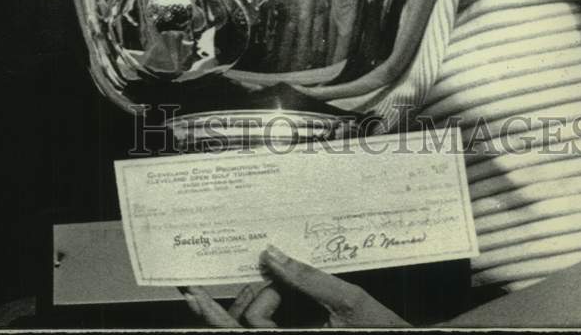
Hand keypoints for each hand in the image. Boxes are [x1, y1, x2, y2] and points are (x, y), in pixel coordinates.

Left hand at [183, 245, 410, 327]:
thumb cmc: (385, 331)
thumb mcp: (349, 301)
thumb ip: (307, 278)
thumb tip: (272, 254)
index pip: (243, 330)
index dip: (218, 309)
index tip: (195, 290)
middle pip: (247, 322)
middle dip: (257, 293)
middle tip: (272, 270)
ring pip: (252, 326)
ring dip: (261, 300)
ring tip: (281, 284)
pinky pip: (262, 328)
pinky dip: (258, 310)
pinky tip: (252, 292)